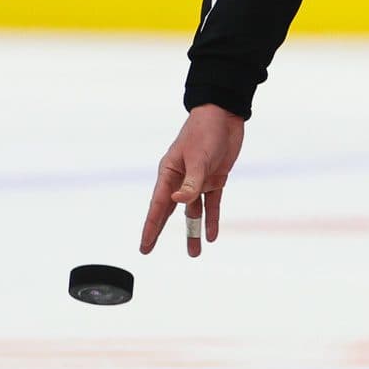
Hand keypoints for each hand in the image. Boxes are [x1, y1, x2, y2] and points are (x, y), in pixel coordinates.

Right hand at [141, 104, 245, 256]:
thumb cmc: (205, 131)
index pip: (158, 205)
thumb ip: (191, 182)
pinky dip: (212, 219)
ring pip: (192, 213)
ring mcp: (197, 181)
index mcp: (169, 172)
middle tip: (148, 249)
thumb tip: (178, 202)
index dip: (151, 226)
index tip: (144, 245)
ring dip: (193, 231)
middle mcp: (180, 180)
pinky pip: (211, 205)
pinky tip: (212, 235)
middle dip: (159, 230)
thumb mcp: (199, 157)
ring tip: (194, 253)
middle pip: (168, 211)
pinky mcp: (214, 180)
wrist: (224, 115)